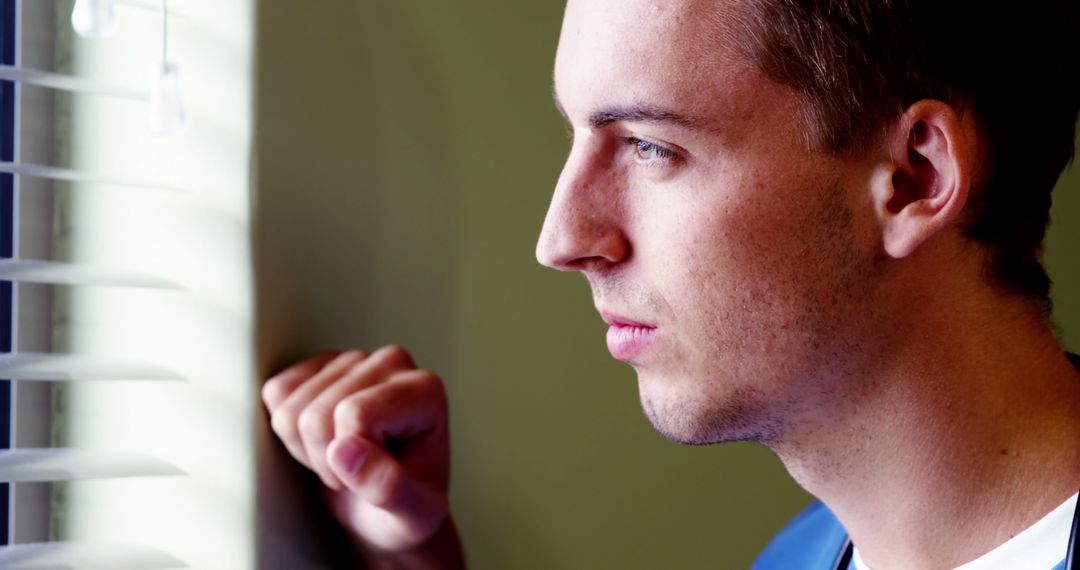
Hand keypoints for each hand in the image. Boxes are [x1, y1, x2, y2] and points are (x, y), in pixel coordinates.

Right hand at [262, 346, 450, 551]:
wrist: (387, 511)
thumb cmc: (406, 510)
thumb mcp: (412, 515)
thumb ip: (387, 486)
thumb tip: (344, 450)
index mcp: (424, 390)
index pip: (354, 416)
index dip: (350, 462)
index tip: (373, 477)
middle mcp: (391, 363)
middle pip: (318, 415)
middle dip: (326, 460)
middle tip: (355, 473)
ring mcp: (353, 360)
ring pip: (291, 407)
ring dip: (307, 448)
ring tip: (341, 458)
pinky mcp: (319, 366)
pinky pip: (276, 393)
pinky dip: (287, 428)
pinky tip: (321, 440)